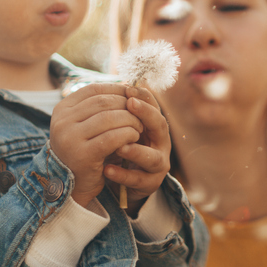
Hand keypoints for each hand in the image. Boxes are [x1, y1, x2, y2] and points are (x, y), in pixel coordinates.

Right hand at [49, 83, 142, 205]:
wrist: (72, 186)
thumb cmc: (84, 151)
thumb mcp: (85, 125)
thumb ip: (99, 107)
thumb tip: (127, 85)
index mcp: (61, 110)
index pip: (93, 90)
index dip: (116, 90)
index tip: (132, 96)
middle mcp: (62, 121)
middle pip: (103, 102)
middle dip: (126, 106)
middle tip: (140, 113)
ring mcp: (70, 138)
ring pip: (109, 117)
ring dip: (130, 120)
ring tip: (140, 126)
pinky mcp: (83, 155)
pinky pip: (113, 137)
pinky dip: (128, 134)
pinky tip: (135, 137)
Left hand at [104, 86, 171, 209]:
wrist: (126, 180)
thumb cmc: (123, 147)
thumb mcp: (122, 127)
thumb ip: (119, 111)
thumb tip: (110, 83)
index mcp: (153, 125)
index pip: (153, 106)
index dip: (143, 97)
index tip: (128, 89)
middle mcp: (160, 142)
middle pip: (159, 125)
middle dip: (146, 114)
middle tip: (130, 105)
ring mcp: (157, 164)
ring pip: (152, 157)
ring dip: (136, 151)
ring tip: (120, 146)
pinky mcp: (150, 183)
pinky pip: (137, 179)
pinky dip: (122, 174)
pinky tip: (106, 169)